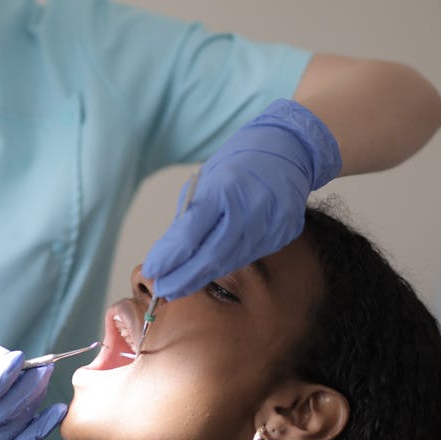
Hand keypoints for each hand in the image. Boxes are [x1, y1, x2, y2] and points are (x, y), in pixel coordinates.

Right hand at [0, 342, 66, 439]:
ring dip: (36, 399)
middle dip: (29, 385)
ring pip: (17, 424)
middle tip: (45, 367)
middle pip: (4, 410)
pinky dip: (44, 426)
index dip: (2, 376)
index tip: (20, 358)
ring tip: (44, 380)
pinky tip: (57, 411)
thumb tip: (18, 361)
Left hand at [143, 98, 340, 299]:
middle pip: (211, 256)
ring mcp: (271, 223)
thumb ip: (190, 217)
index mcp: (225, 188)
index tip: (151, 271)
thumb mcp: (206, 180)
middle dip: (183, 278)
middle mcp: (250, 208)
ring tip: (179, 286)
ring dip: (202, 277)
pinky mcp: (284, 233)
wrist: (289, 148)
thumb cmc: (239, 162)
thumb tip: (169, 254)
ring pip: (230, 261)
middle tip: (162, 290)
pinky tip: (209, 271)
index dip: (169, 257)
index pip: (190, 233)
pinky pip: (249, 255)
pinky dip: (226, 264)